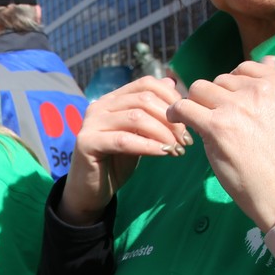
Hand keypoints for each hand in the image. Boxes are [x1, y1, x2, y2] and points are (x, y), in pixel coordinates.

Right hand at [58, 76, 189, 224]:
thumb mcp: (139, 134)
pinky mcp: (87, 143)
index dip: (171, 98)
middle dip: (171, 119)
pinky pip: (124, 140)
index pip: (146, 84)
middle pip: (143, 99)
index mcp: (112, 99)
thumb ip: (151, 112)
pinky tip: (163, 153)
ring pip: (136, 117)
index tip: (188, 120)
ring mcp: (91, 123)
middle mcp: (99, 106)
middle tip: (186, 140)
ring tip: (177, 149)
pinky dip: (148, 146)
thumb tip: (171, 82)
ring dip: (163, 133)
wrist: (90, 191)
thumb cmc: (116, 163)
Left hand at [169, 56, 274, 232]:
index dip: (232, 87)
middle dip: (214, 99)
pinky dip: (176, 113)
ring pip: (199, 89)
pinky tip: (177, 121)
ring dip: (196, 105)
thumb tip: (270, 58)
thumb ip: (273, 89)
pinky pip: (184, 108)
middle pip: (220, 81)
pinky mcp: (216, 126)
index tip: (229, 104)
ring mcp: (237, 106)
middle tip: (215, 121)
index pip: (244, 69)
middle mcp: (259, 89)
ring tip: (197, 123)